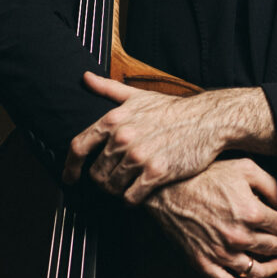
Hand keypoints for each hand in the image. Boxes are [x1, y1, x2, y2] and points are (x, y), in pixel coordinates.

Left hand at [62, 72, 276, 201]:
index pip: (78, 146)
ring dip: (117, 191)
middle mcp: (123, 137)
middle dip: (102, 180)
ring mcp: (139, 156)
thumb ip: (108, 89)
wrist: (207, 120)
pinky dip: (131, 199)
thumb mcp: (138, 96)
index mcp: (114, 119)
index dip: (69, 166)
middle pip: (96, 173)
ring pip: (112, 187)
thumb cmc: (172, 110)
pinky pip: (131, 197)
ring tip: (127, 187)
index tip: (69, 178)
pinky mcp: (156, 172)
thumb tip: (84, 77)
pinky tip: (139, 194)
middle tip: (113, 181)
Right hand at [145, 159, 276, 277]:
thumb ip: (271, 185)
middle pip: (272, 248)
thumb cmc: (206, 175)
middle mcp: (238, 236)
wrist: (168, 189)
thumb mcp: (244, 168)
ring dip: (272, 269)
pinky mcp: (204, 262)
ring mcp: (221, 252)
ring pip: (256, 269)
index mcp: (251, 212)